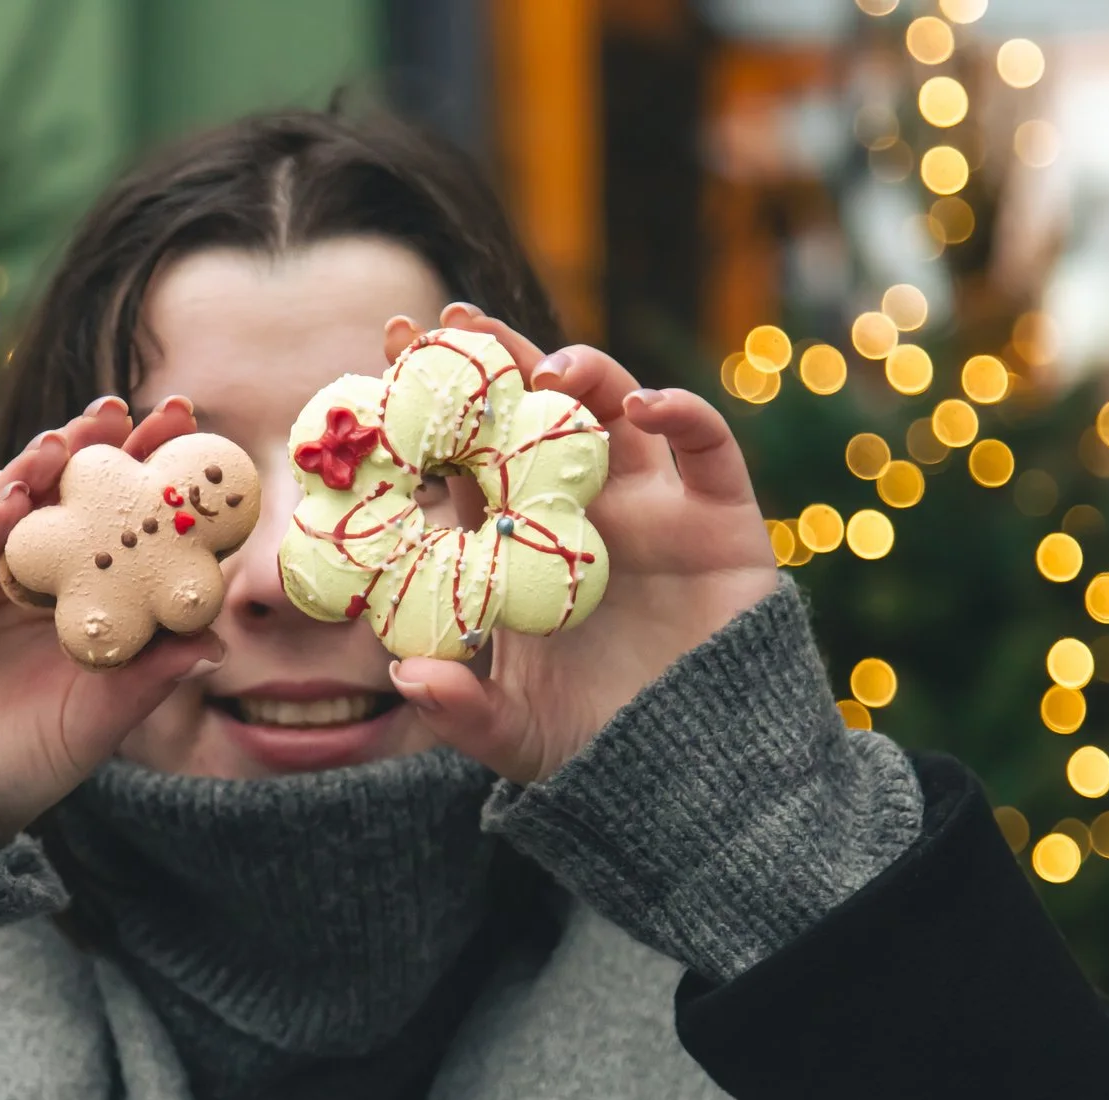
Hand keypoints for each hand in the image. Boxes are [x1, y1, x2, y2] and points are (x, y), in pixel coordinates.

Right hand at [0, 396, 224, 843]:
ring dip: (36, 468)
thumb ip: (149, 677)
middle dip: (98, 450)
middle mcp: (10, 571)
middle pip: (58, 495)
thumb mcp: (96, 720)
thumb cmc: (13, 764)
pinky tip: (13, 499)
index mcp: (62, 593)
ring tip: (77, 439)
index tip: (197, 444)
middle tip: (142, 412)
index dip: (149, 482)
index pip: (111, 524)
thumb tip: (217, 637)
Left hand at [383, 302, 781, 783]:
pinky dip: (682, 413)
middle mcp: (583, 504)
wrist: (691, 767)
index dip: (432, 404)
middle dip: (497, 360)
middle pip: (536, 410)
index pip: (468, 454)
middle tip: (453, 323)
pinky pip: (707, 446)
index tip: (389, 349)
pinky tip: (645, 407)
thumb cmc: (593, 742)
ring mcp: (653, 503)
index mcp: (521, 537)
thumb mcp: (514, 733)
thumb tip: (405, 679)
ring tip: (549, 367)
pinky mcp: (719, 514)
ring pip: (618, 409)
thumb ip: (461, 708)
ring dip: (586, 372)